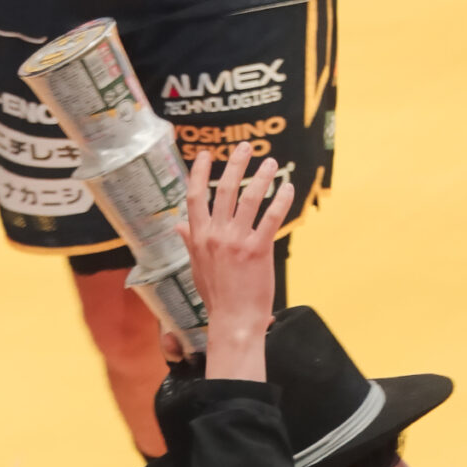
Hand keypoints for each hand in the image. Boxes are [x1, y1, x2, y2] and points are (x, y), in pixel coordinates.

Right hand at [176, 143, 292, 379]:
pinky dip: (280, 200)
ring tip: (271, 162)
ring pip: (248, 199)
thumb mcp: (196, 266)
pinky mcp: (258, 250)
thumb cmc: (216, 295)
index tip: (205, 154)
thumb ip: (190, 242)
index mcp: (199, 238)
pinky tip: (287, 188)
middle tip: (244, 146)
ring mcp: (236, 242)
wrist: (233, 319)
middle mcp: (215, 235)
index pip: (194, 197)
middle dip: (234, 164)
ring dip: (261, 177)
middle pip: (223, 190)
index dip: (199, 172)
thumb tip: (179, 226)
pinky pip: (271, 218)